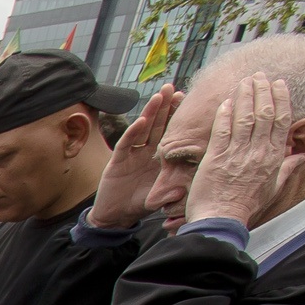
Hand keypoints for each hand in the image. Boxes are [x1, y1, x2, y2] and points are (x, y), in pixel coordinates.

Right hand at [89, 83, 179, 228]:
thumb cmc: (139, 205)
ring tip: (160, 95)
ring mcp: (132, 155)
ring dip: (151, 112)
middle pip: (158, 125)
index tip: (190, 101)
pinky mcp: (117, 161)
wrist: (115, 217)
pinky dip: (133, 132)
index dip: (178, 118)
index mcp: (160, 158)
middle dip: (165, 106)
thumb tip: (182, 191)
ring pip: (144, 129)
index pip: (171, 134)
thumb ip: (170, 194)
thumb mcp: (160, 198)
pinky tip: (142, 120)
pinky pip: (127, 144)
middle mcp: (147, 153)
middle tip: (174, 88)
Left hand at [186, 73, 304, 227]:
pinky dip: (224, 113)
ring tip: (244, 81)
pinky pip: (222, 129)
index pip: (281, 121)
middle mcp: (258, 152)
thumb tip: (302, 156)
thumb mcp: (274, 187)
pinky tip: (225, 101)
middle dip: (262, 90)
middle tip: (259, 76)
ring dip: (244, 95)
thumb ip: (287, 168)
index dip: (280, 99)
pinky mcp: (216, 157)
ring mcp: (237, 153)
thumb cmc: (246, 206)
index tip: (279, 84)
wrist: (222, 220)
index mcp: (274, 157)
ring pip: (244, 117)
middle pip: (264, 113)